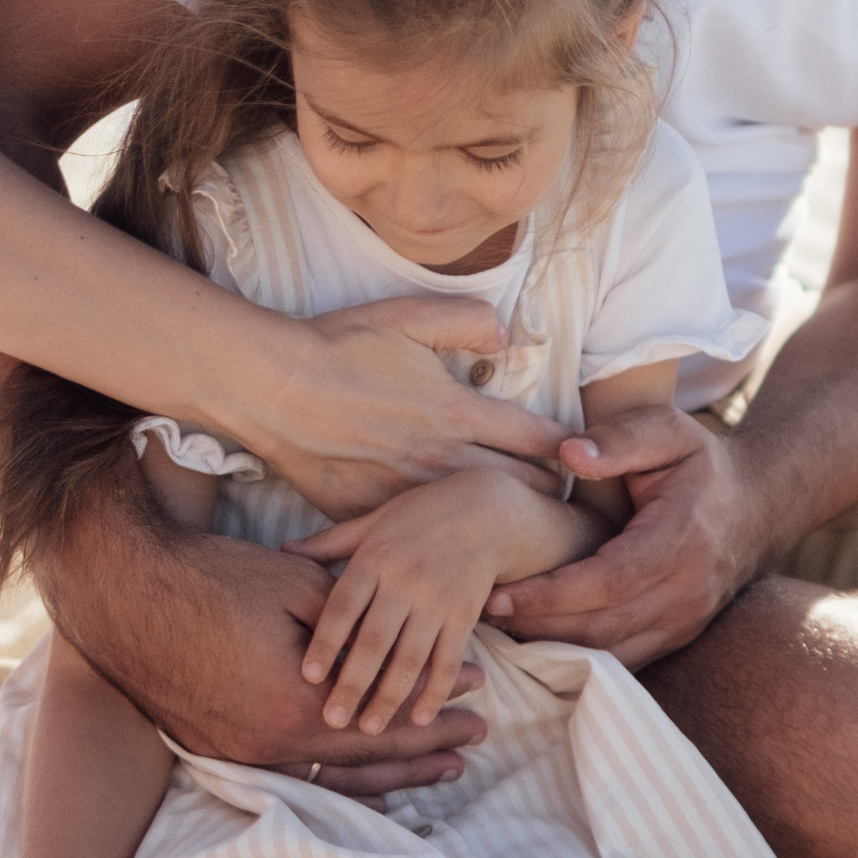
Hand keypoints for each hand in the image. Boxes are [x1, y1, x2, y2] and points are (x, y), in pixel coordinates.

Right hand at [46, 475, 489, 791]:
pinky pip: (295, 777)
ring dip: (392, 772)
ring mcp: (243, 753)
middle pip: (369, 754)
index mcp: (297, 703)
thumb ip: (352, 626)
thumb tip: (404, 640)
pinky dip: (338, 781)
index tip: (477, 690)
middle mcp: (271, 743)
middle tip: (476, 736)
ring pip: (334, 775)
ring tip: (440, 770)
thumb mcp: (297, 589)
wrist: (126, 591)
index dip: (436, 702)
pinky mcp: (221, 749)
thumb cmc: (213, 577)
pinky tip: (371, 785)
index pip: (387, 712)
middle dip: (428, 745)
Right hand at [235, 296, 567, 518]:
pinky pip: (418, 533)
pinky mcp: (372, 515)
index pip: (537, 440)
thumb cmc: (340, 347)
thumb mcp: (408, 315)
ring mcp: (408, 493)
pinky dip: (440, 538)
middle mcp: (443, 460)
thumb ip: (467, 320)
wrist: (273, 390)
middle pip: (519, 488)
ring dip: (501, 519)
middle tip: (567, 499)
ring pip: (474, 519)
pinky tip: (450, 542)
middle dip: (549, 494)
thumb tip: (506, 338)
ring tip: (520, 524)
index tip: (584, 458)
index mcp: (459, 411)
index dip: (569, 451)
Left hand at [294, 471, 524, 733]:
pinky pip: (449, 658)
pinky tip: (420, 718)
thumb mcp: (373, 522)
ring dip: (390, 696)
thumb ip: (330, 543)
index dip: (324, 643)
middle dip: (352, 684)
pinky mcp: (465, 615)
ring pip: (410, 657)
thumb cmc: (422, 515)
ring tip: (369, 728)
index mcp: (375, 558)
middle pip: (374, 641)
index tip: (306, 677)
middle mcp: (405, 581)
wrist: (488, 510)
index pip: (343, 607)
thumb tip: (283, 551)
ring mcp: (437, 600)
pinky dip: (436, 690)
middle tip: (332, 720)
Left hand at [488, 406, 767, 667]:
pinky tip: (537, 640)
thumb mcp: (668, 429)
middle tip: (481, 614)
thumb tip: (571, 453)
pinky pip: (624, 660)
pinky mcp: (678, 637)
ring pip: (611, 654)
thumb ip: (621, 438)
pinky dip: (578, 658)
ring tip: (499, 631)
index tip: (498, 594)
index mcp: (681, 539)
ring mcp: (686, 622)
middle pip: (603, 628)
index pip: (608, 583)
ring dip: (552, 649)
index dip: (551, 594)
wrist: (758, 504)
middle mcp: (687, 592)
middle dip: (538, 626)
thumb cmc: (701, 463)